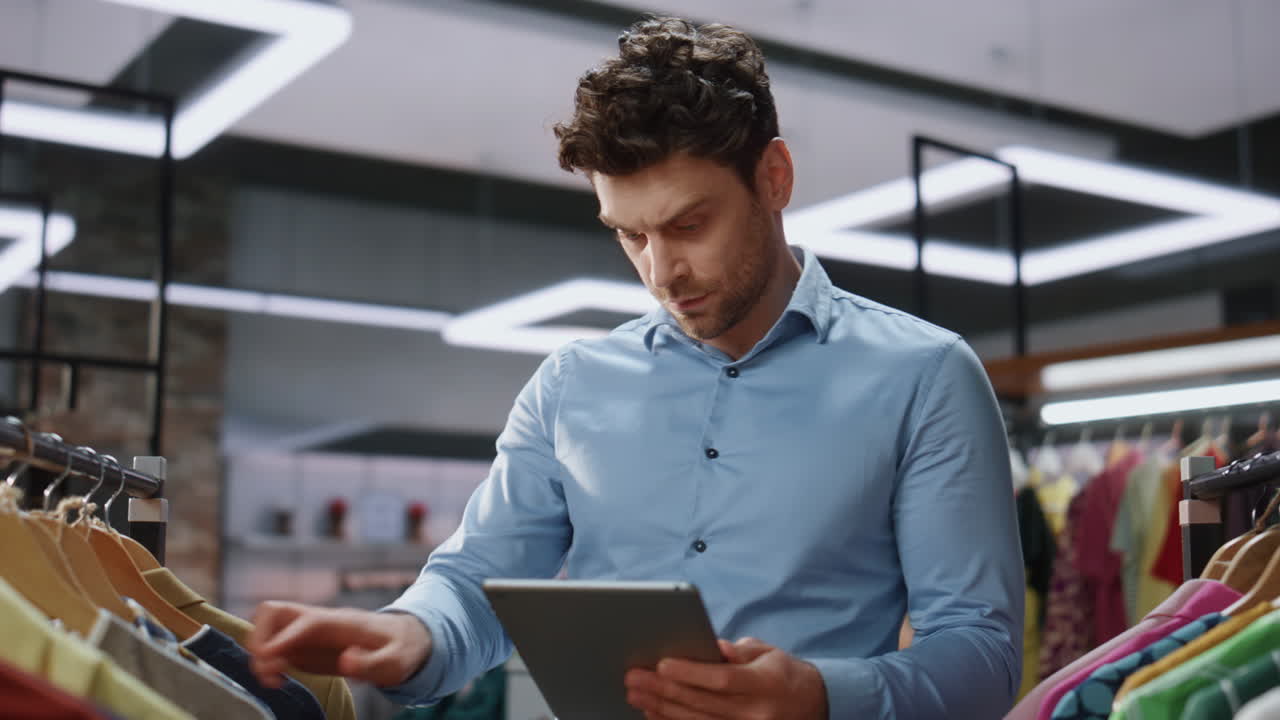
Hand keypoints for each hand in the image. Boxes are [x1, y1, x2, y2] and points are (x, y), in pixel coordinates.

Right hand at [247, 601, 431, 688]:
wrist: (405, 639)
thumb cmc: (401, 649)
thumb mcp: (396, 661)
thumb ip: (372, 663)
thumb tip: (346, 661)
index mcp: (343, 622)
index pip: (309, 621)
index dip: (286, 636)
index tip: (268, 657)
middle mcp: (320, 621)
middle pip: (276, 611)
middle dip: (261, 638)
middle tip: (269, 670)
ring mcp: (308, 631)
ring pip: (269, 623)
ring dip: (260, 649)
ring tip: (272, 677)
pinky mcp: (304, 644)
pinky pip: (274, 643)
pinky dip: (266, 660)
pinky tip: (278, 678)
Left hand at [624, 637, 827, 719]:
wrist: (815, 707)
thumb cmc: (785, 674)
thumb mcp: (770, 654)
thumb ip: (740, 651)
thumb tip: (714, 647)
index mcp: (766, 685)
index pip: (722, 680)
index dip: (690, 673)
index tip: (661, 663)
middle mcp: (756, 714)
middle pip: (702, 703)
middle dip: (663, 689)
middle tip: (633, 677)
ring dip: (661, 709)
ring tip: (636, 695)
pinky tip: (653, 714)